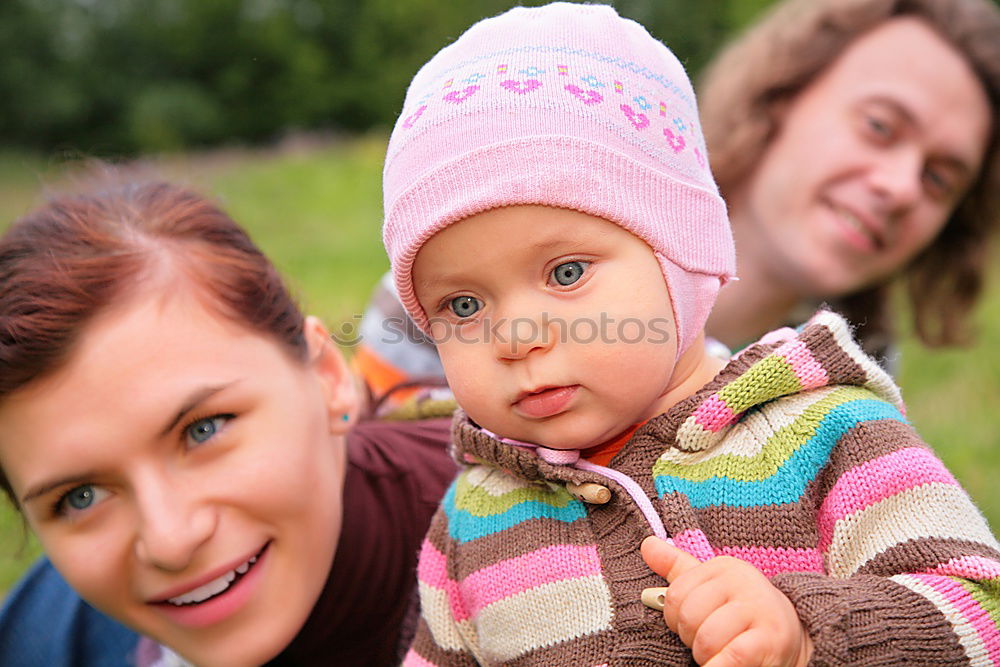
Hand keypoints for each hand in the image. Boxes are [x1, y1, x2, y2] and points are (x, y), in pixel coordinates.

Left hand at [640, 536, 812, 666]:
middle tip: (710, 642)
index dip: (675, 619)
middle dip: (691, 639)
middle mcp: (742, 580)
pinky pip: (730, 658)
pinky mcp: (771, 639)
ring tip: (722, 653)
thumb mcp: (712, 587)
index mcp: (723, 566)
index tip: (694, 625)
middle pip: (687, 617)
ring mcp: (759, 608)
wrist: (794, 639)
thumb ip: (678, 569)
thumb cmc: (743, 614)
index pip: (674, 595)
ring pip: (705, 640)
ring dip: (707, 657)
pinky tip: (724, 665)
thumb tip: (647, 545)